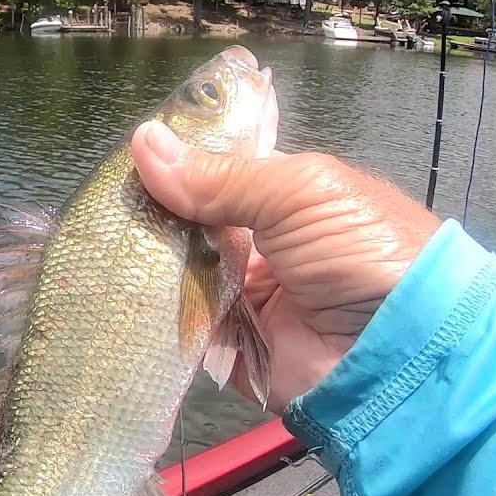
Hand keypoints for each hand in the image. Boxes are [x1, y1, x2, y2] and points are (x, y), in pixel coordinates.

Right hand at [131, 122, 441, 413]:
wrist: (398, 354)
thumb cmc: (362, 253)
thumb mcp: (299, 193)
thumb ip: (219, 175)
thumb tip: (141, 141)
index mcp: (284, 195)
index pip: (218, 169)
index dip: (175, 160)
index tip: (125, 152)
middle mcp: (260, 240)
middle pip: (189, 218)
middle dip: (151, 210)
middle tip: (102, 201)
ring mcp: (242, 291)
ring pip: (177, 267)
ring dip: (144, 257)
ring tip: (97, 241)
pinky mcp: (228, 341)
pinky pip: (180, 320)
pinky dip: (152, 307)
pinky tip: (115, 286)